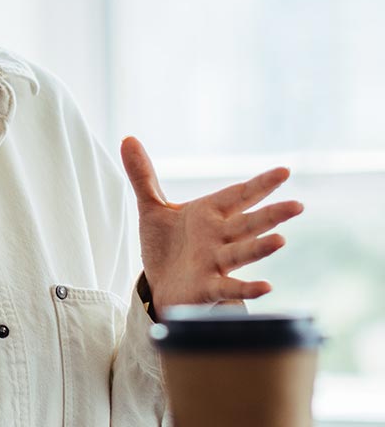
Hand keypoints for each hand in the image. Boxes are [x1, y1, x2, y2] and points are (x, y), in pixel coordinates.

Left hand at [120, 136, 302, 316]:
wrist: (159, 285)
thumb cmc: (166, 246)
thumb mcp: (152, 208)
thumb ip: (143, 175)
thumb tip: (128, 139)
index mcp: (210, 214)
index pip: (239, 195)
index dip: (261, 184)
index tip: (284, 171)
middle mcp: (219, 238)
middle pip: (247, 223)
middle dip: (271, 214)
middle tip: (298, 205)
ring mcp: (216, 263)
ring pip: (241, 253)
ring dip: (260, 248)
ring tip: (280, 240)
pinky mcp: (208, 287)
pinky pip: (230, 287)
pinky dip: (247, 288)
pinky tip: (267, 287)